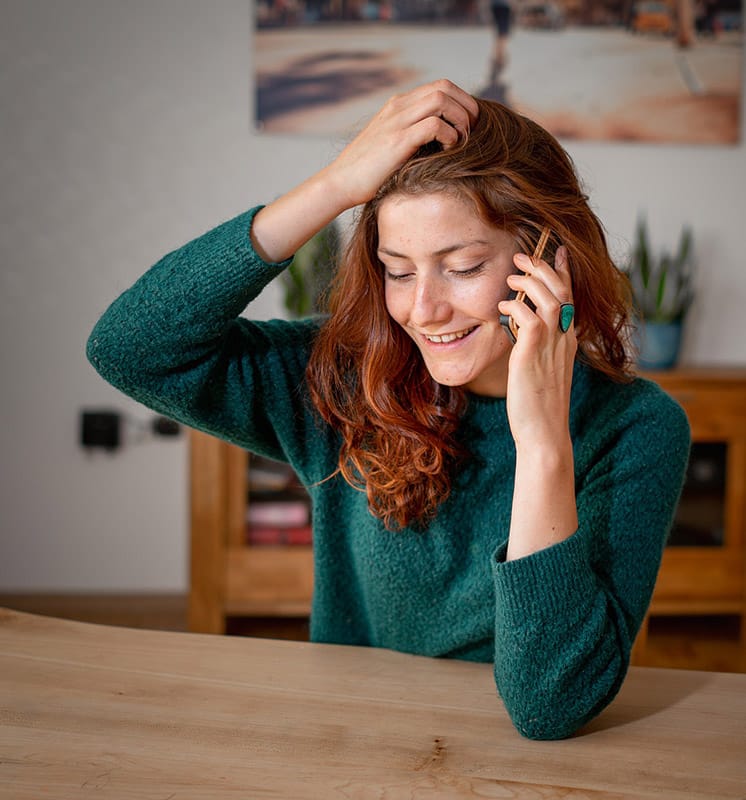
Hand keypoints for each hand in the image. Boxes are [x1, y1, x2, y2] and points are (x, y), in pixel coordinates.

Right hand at [252, 79, 477, 261]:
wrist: (340, 183)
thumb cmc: (367, 172)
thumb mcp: (392, 146)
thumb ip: (413, 137)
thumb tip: (444, 142)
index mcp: (397, 105)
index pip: (440, 86)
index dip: (462, 101)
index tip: (470, 124)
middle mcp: (398, 107)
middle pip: (444, 86)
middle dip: (467, 106)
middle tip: (474, 130)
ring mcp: (397, 121)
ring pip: (441, 99)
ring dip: (460, 118)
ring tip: (462, 140)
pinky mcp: (397, 141)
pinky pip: (434, 125)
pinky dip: (449, 135)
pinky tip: (449, 150)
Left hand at [498, 245, 576, 450]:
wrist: (544, 435)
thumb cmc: (538, 407)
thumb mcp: (541, 372)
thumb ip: (537, 349)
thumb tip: (523, 333)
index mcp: (568, 343)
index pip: (569, 298)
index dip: (563, 272)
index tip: (556, 251)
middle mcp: (565, 341)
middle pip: (561, 291)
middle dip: (543, 267)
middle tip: (523, 256)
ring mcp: (552, 347)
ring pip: (548, 299)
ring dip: (529, 282)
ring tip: (511, 276)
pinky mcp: (532, 356)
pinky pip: (528, 319)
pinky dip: (515, 307)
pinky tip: (502, 307)